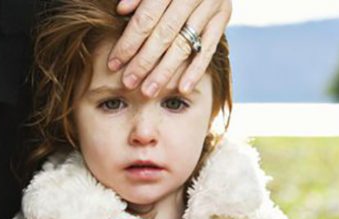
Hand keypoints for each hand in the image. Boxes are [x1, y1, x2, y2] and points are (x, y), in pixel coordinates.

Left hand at [108, 0, 232, 96]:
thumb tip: (122, 10)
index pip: (145, 19)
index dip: (129, 43)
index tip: (114, 64)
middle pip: (163, 35)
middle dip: (143, 62)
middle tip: (129, 83)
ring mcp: (210, 5)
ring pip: (184, 44)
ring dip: (165, 71)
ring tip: (149, 90)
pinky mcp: (223, 15)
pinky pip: (209, 47)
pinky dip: (196, 69)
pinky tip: (183, 88)